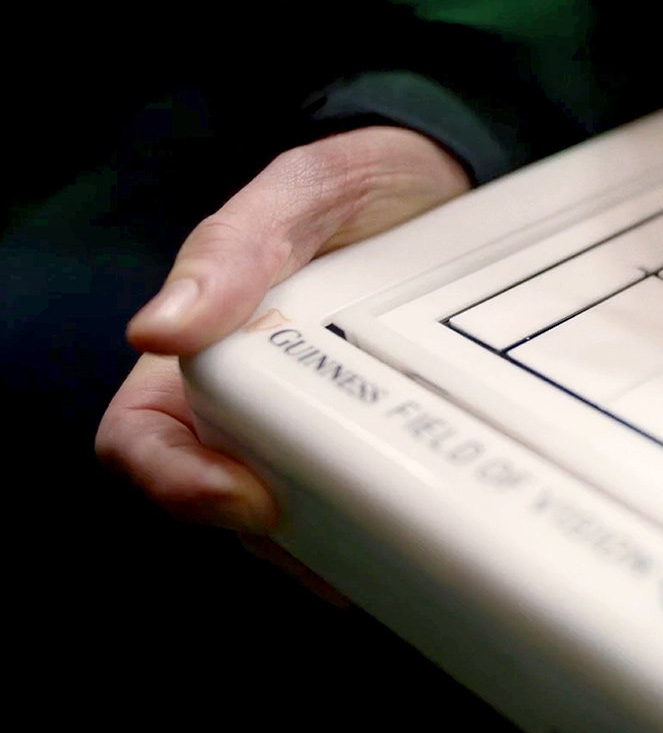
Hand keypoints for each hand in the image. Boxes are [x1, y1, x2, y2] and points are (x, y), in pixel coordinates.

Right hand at [96, 127, 469, 540]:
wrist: (451, 187)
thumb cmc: (361, 187)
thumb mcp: (304, 192)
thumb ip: (234, 249)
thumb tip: (158, 330)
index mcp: (200, 352)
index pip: (142, 443)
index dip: (178, 484)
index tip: (253, 497)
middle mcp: (244, 401)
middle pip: (225, 503)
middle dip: (277, 538)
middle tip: (352, 534)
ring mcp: (311, 425)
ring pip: (296, 519)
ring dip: (335, 545)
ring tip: (398, 544)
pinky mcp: (377, 437)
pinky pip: (364, 502)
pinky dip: (385, 524)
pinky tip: (428, 527)